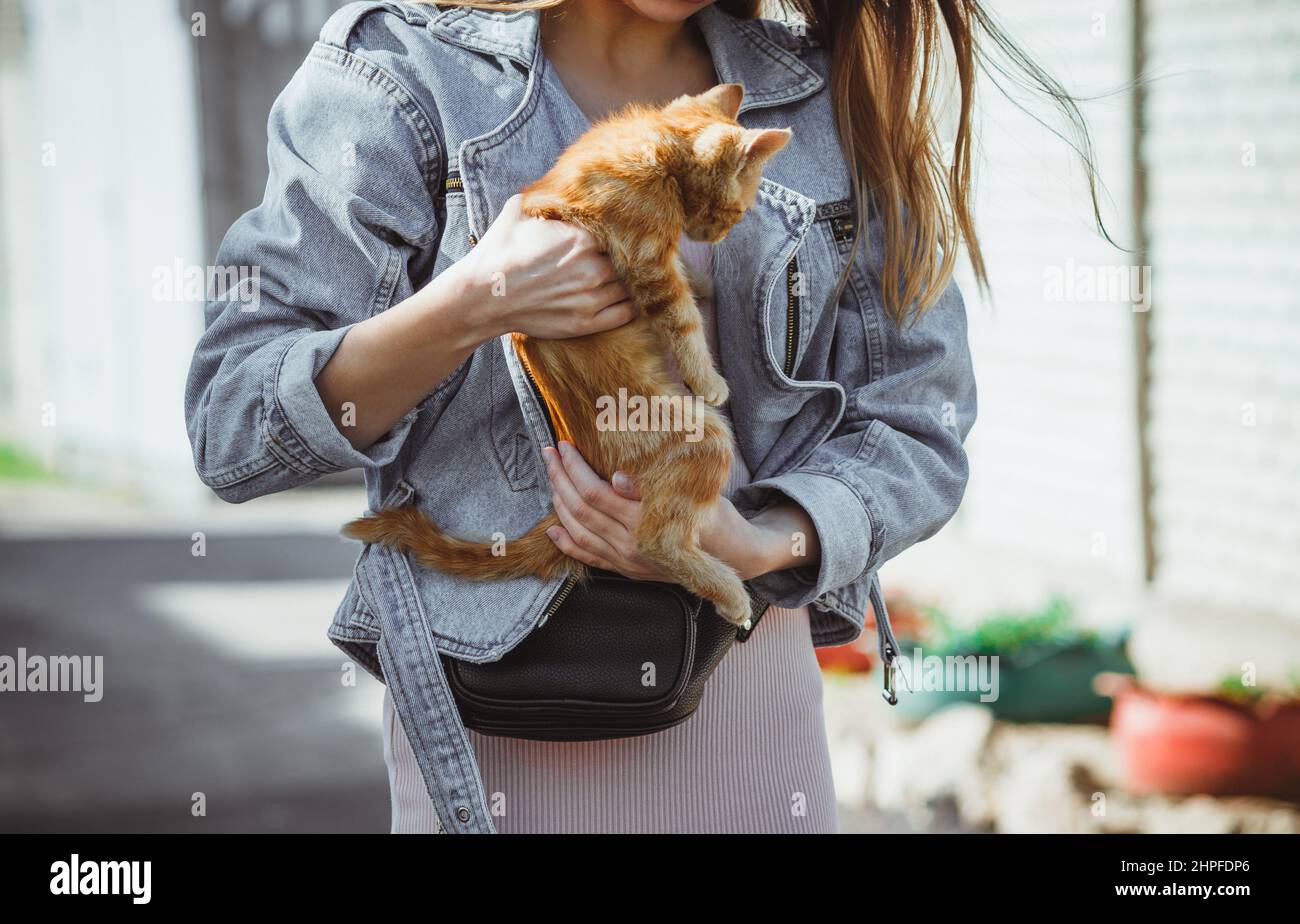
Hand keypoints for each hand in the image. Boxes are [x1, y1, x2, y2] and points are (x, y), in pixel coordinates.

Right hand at [447, 195, 637, 340]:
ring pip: (629, 287)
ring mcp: (590, 298)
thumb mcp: (517, 212)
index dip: (620, 232)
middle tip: (623, 255)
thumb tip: (556, 184)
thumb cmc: (498, 252)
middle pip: (628, 260)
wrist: (481, 296)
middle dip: (625, 257)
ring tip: (625, 276)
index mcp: (580, 238)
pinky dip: (631, 306)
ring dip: (629, 281)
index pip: (619, 232)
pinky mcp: (585, 323)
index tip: (617, 233)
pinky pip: (625, 314)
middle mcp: (591, 268)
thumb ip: (545, 197)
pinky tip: (627, 298)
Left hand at [540, 440, 774, 581]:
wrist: (733, 556)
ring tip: (550, 477)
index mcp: (646, 525)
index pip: (596, 493)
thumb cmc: (712, 515)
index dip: (575, 468)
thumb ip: (651, 488)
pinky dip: (567, 543)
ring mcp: (627, 562)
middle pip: (581, 510)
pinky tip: (553, 528)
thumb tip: (616, 478)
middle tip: (549, 453)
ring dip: (558, 504)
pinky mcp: (626, 570)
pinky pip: (588, 557)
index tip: (565, 446)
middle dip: (559, 478)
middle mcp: (632, 547)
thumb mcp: (690, 495)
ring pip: (579, 532)